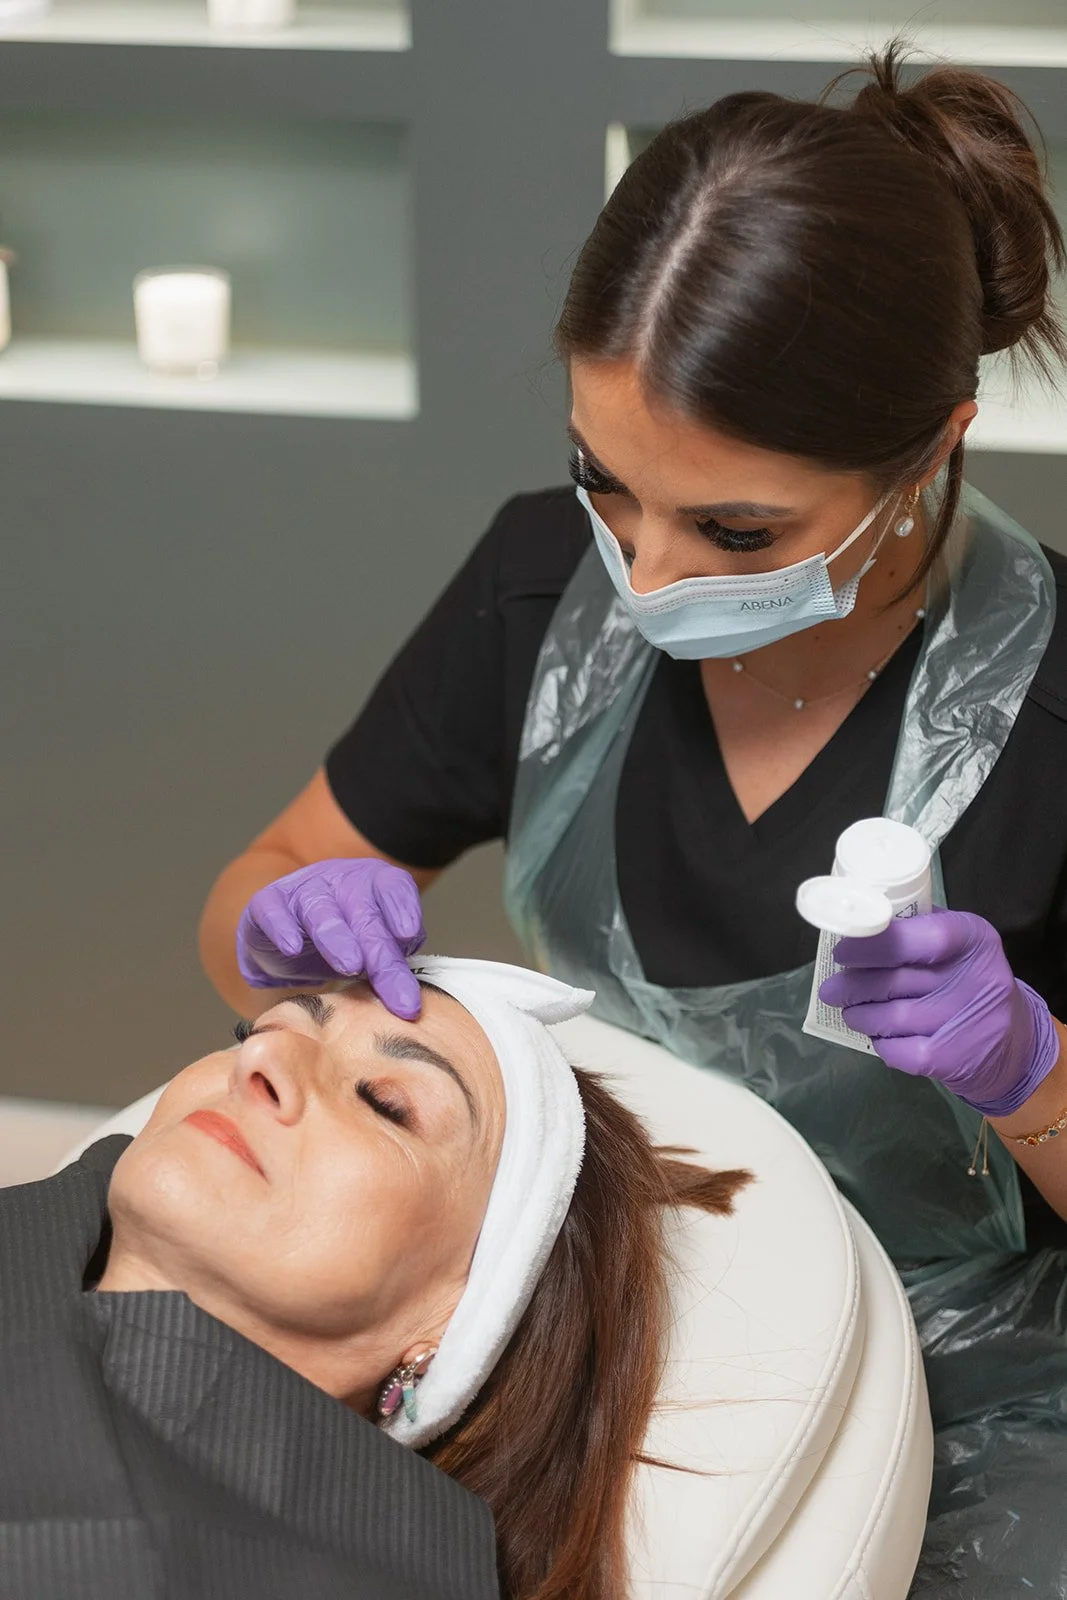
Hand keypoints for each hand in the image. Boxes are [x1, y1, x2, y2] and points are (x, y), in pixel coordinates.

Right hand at [237, 858, 425, 1019]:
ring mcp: (302, 890)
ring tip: (351, 966)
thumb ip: (393, 961)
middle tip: (390, 979)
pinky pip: (273, 911)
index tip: (409, 935)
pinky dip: (282, 928)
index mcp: (374, 885)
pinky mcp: (267, 903)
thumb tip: (408, 992)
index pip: (393, 887)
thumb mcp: (373, 950)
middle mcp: (340, 881)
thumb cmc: (343, 941)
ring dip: (337, 938)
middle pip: (363, 911)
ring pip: (320, 910)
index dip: (402, 907)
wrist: (288, 936)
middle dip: (378, 948)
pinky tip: (292, 947)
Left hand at [819, 910, 1058, 1115]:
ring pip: (889, 1017)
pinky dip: (880, 1044)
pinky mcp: (953, 1059)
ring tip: (850, 1011)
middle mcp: (976, 978)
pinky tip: (878, 1037)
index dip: (874, 944)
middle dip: (852, 985)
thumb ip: (917, 928)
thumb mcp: (958, 945)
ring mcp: (965, 1021)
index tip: (843, 952)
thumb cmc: (970, 982)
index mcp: (974, 939)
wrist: (1014, 1045)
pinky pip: (897, 1050)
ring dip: (859, 1015)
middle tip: (831, 989)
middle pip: (895, 980)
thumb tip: (857, 925)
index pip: (922, 936)